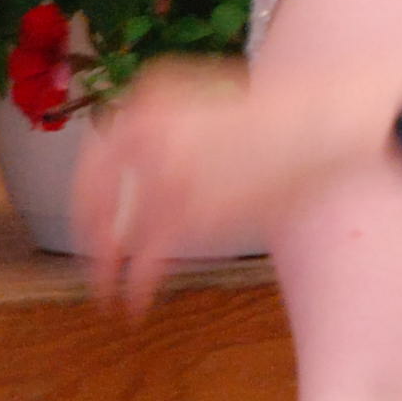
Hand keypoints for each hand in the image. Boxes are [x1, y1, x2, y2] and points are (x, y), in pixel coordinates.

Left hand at [78, 57, 390, 313]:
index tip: (89, 220)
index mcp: (148, 103)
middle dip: (88, 237)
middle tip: (94, 264)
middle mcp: (146, 136)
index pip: (94, 157)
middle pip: (92, 198)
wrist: (316, 122)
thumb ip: (163, 123)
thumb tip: (138, 163)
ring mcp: (163, 176)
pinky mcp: (189, 215)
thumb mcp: (204, 98)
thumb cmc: (276, 116)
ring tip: (107, 295)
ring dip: (106, 271)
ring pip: (116, 236)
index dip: (85, 196)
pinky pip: (147, 260)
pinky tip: (135, 303)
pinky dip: (135, 287)